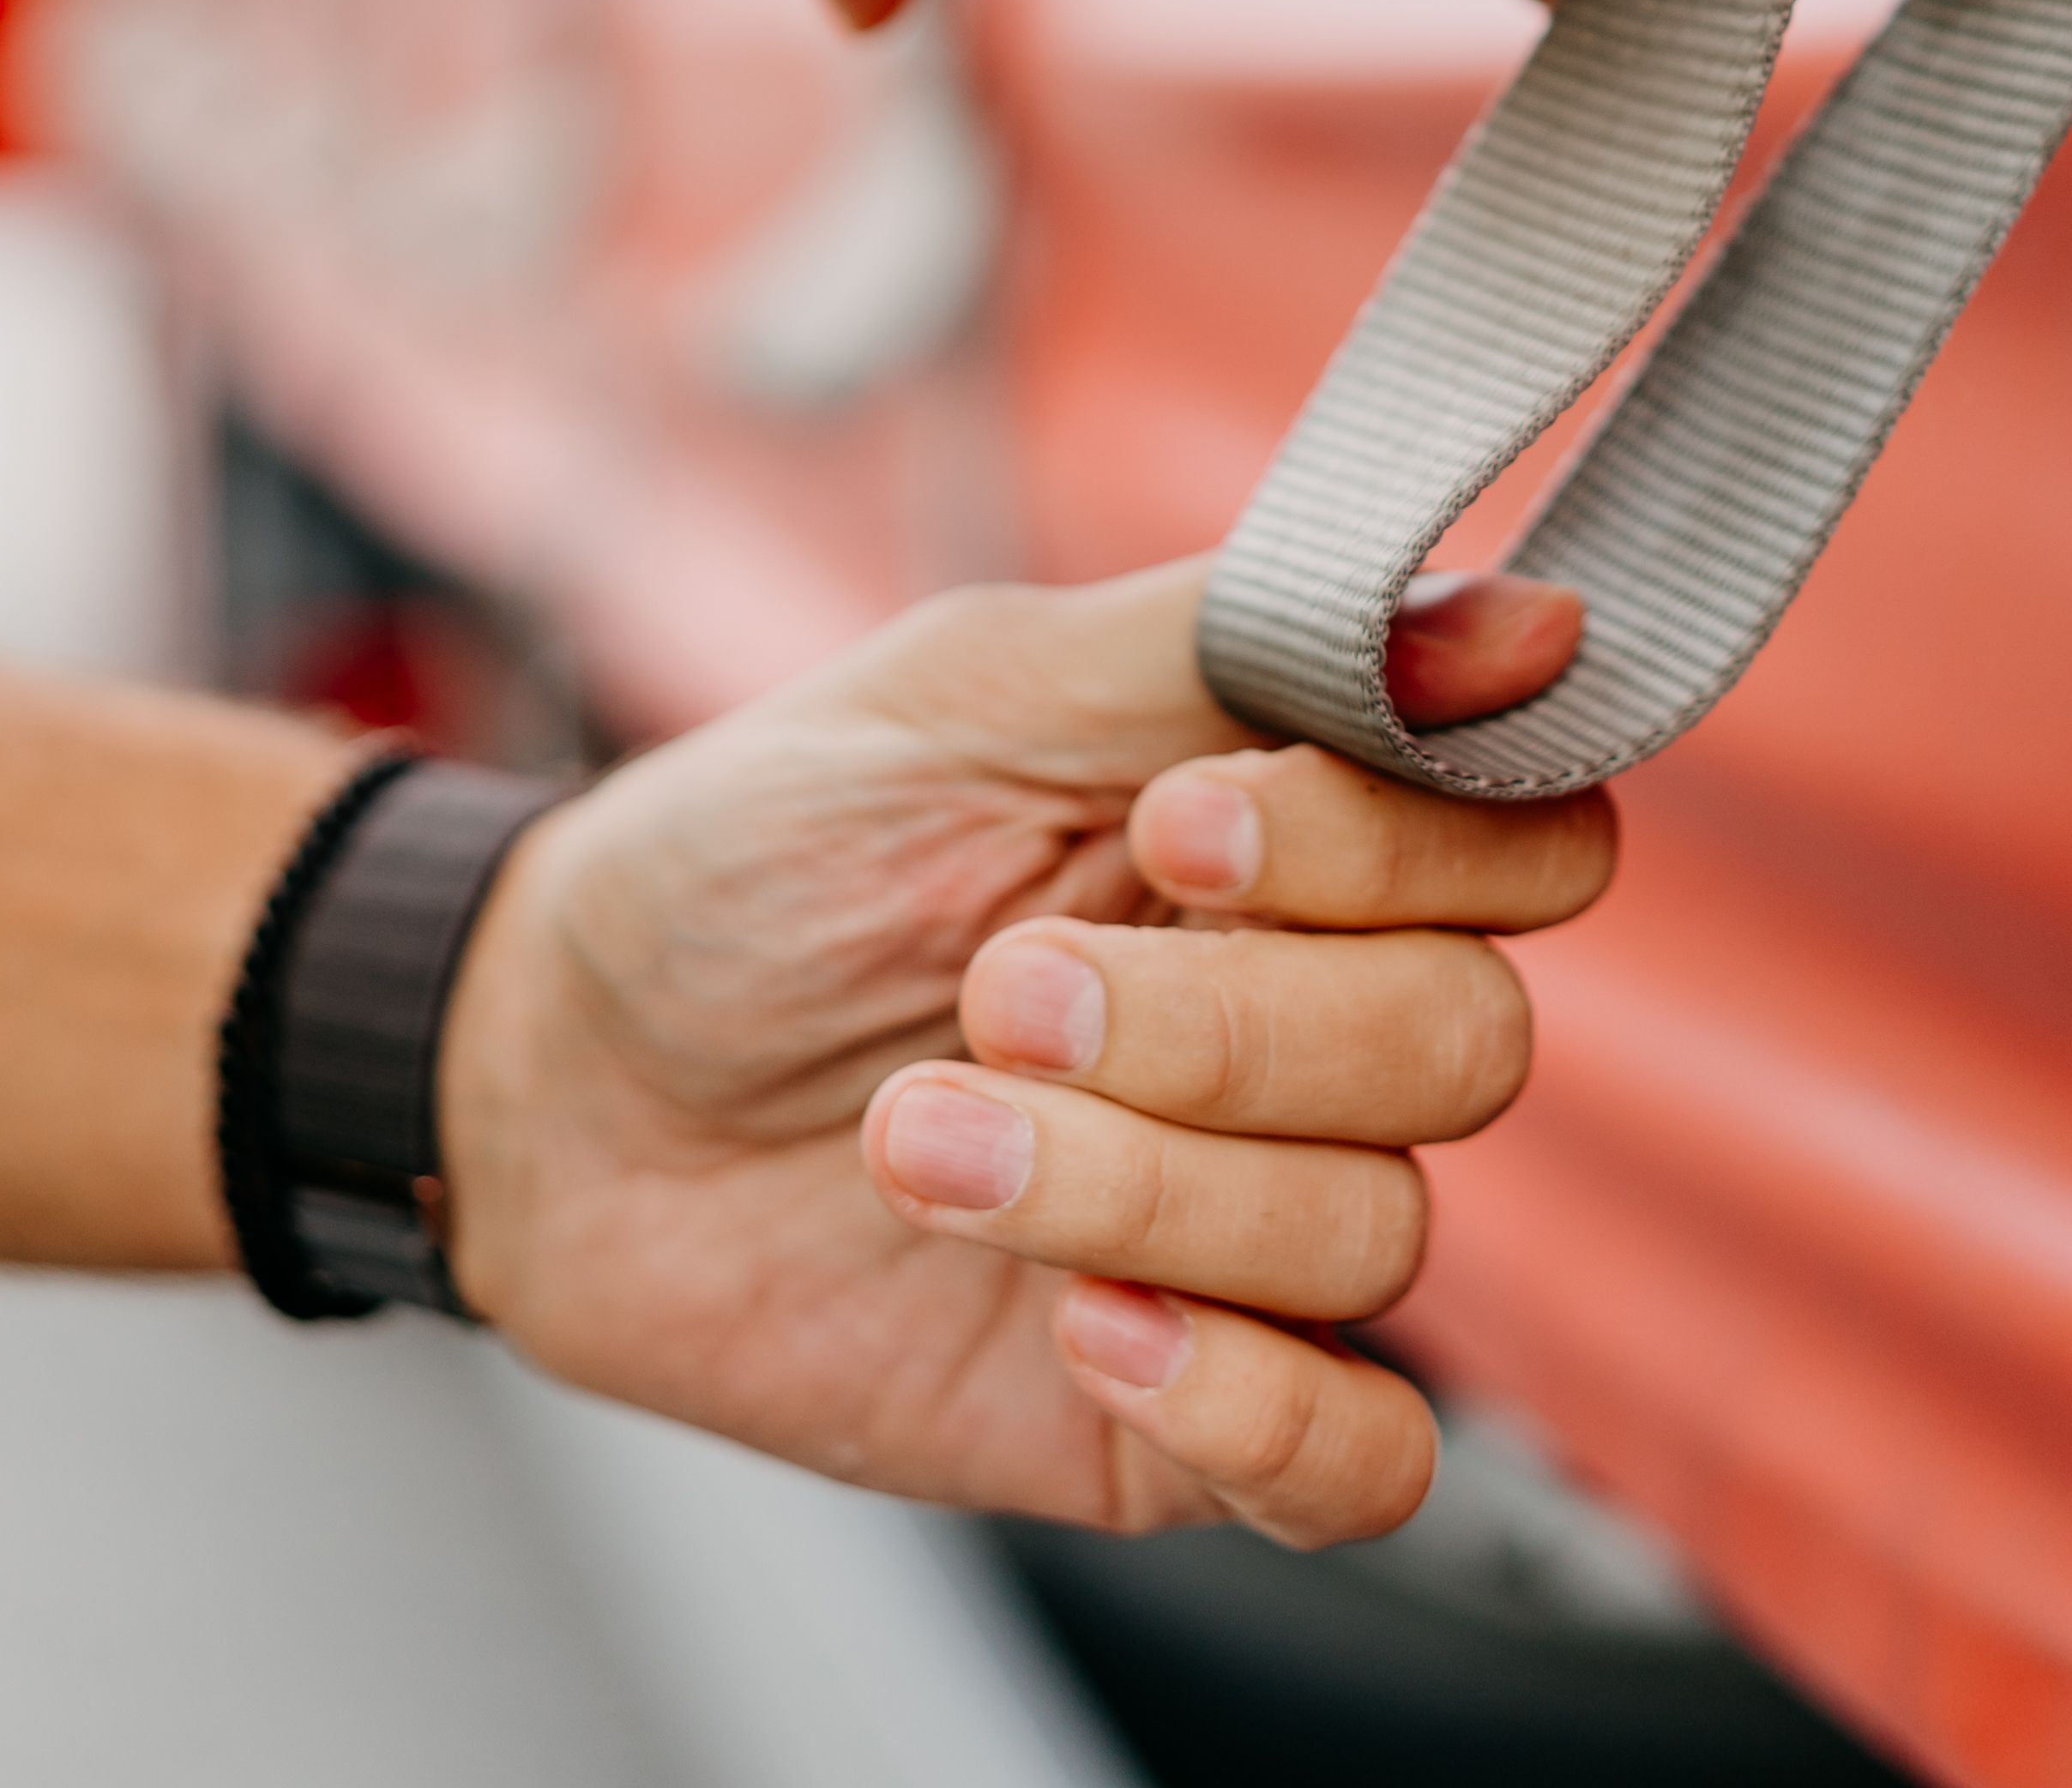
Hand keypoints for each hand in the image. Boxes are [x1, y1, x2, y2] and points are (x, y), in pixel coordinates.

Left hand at [435, 563, 1610, 1543]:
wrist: (548, 1078)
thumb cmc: (749, 863)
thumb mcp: (965, 695)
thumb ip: (1239, 638)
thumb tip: (1523, 614)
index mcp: (1289, 841)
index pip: (1522, 846)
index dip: (1383, 851)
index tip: (1176, 827)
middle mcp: (1309, 1031)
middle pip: (1465, 1044)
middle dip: (1216, 1026)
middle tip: (996, 995)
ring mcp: (1256, 1227)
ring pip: (1378, 1234)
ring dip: (1131, 1185)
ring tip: (916, 1135)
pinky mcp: (1187, 1411)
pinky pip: (1362, 1458)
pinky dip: (1246, 1395)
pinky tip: (1085, 1329)